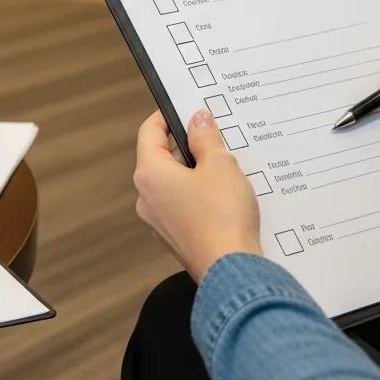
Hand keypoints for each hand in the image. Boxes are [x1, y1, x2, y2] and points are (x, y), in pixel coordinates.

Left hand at [134, 109, 262, 281]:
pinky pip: (183, 206)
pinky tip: (226, 196)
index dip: (166, 116)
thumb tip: (197, 120)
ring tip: (227, 168)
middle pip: (162, 159)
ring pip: (174, 184)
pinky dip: (199, 195)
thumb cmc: (222, 216)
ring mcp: (159, 221)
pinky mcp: (175, 238)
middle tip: (217, 138)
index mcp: (150, 174)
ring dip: (197, 172)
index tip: (186, 108)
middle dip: (189, 146)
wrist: (232, 271)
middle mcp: (146, 198)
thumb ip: (206, 138)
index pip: (148, 133)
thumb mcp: (220, 165)